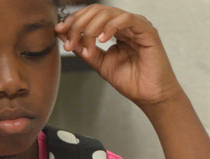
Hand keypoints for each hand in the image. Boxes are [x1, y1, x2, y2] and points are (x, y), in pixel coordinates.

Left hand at [56, 5, 182, 109]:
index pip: (91, 15)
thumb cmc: (131, 81)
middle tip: (70, 40)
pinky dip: (110, 27)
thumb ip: (84, 48)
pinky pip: (126, 20)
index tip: (60, 31)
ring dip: (91, 28)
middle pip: (97, 11)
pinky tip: (102, 39)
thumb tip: (64, 36)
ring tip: (87, 45)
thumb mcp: (99, 63)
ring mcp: (136, 26)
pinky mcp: (147, 31)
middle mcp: (126, 25)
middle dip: (79, 24)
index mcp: (115, 30)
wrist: (149, 96)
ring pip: (109, 13)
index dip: (74, 21)